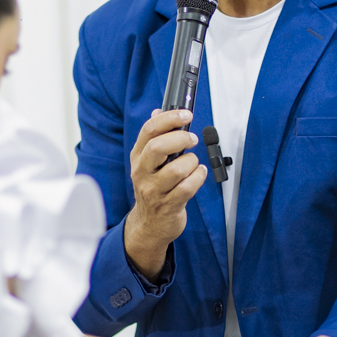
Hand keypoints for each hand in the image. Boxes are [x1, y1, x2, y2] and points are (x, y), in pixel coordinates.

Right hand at [124, 109, 206, 279]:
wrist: (150, 224)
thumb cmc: (154, 189)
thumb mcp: (148, 163)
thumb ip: (154, 138)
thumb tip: (158, 112)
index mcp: (138, 157)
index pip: (148, 130)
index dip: (169, 119)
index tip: (186, 115)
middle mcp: (142, 172)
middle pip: (157, 147)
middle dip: (180, 139)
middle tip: (192, 140)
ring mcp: (154, 190)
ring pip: (177, 169)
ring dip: (192, 162)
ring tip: (194, 164)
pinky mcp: (169, 205)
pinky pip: (188, 187)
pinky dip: (198, 178)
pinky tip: (198, 175)